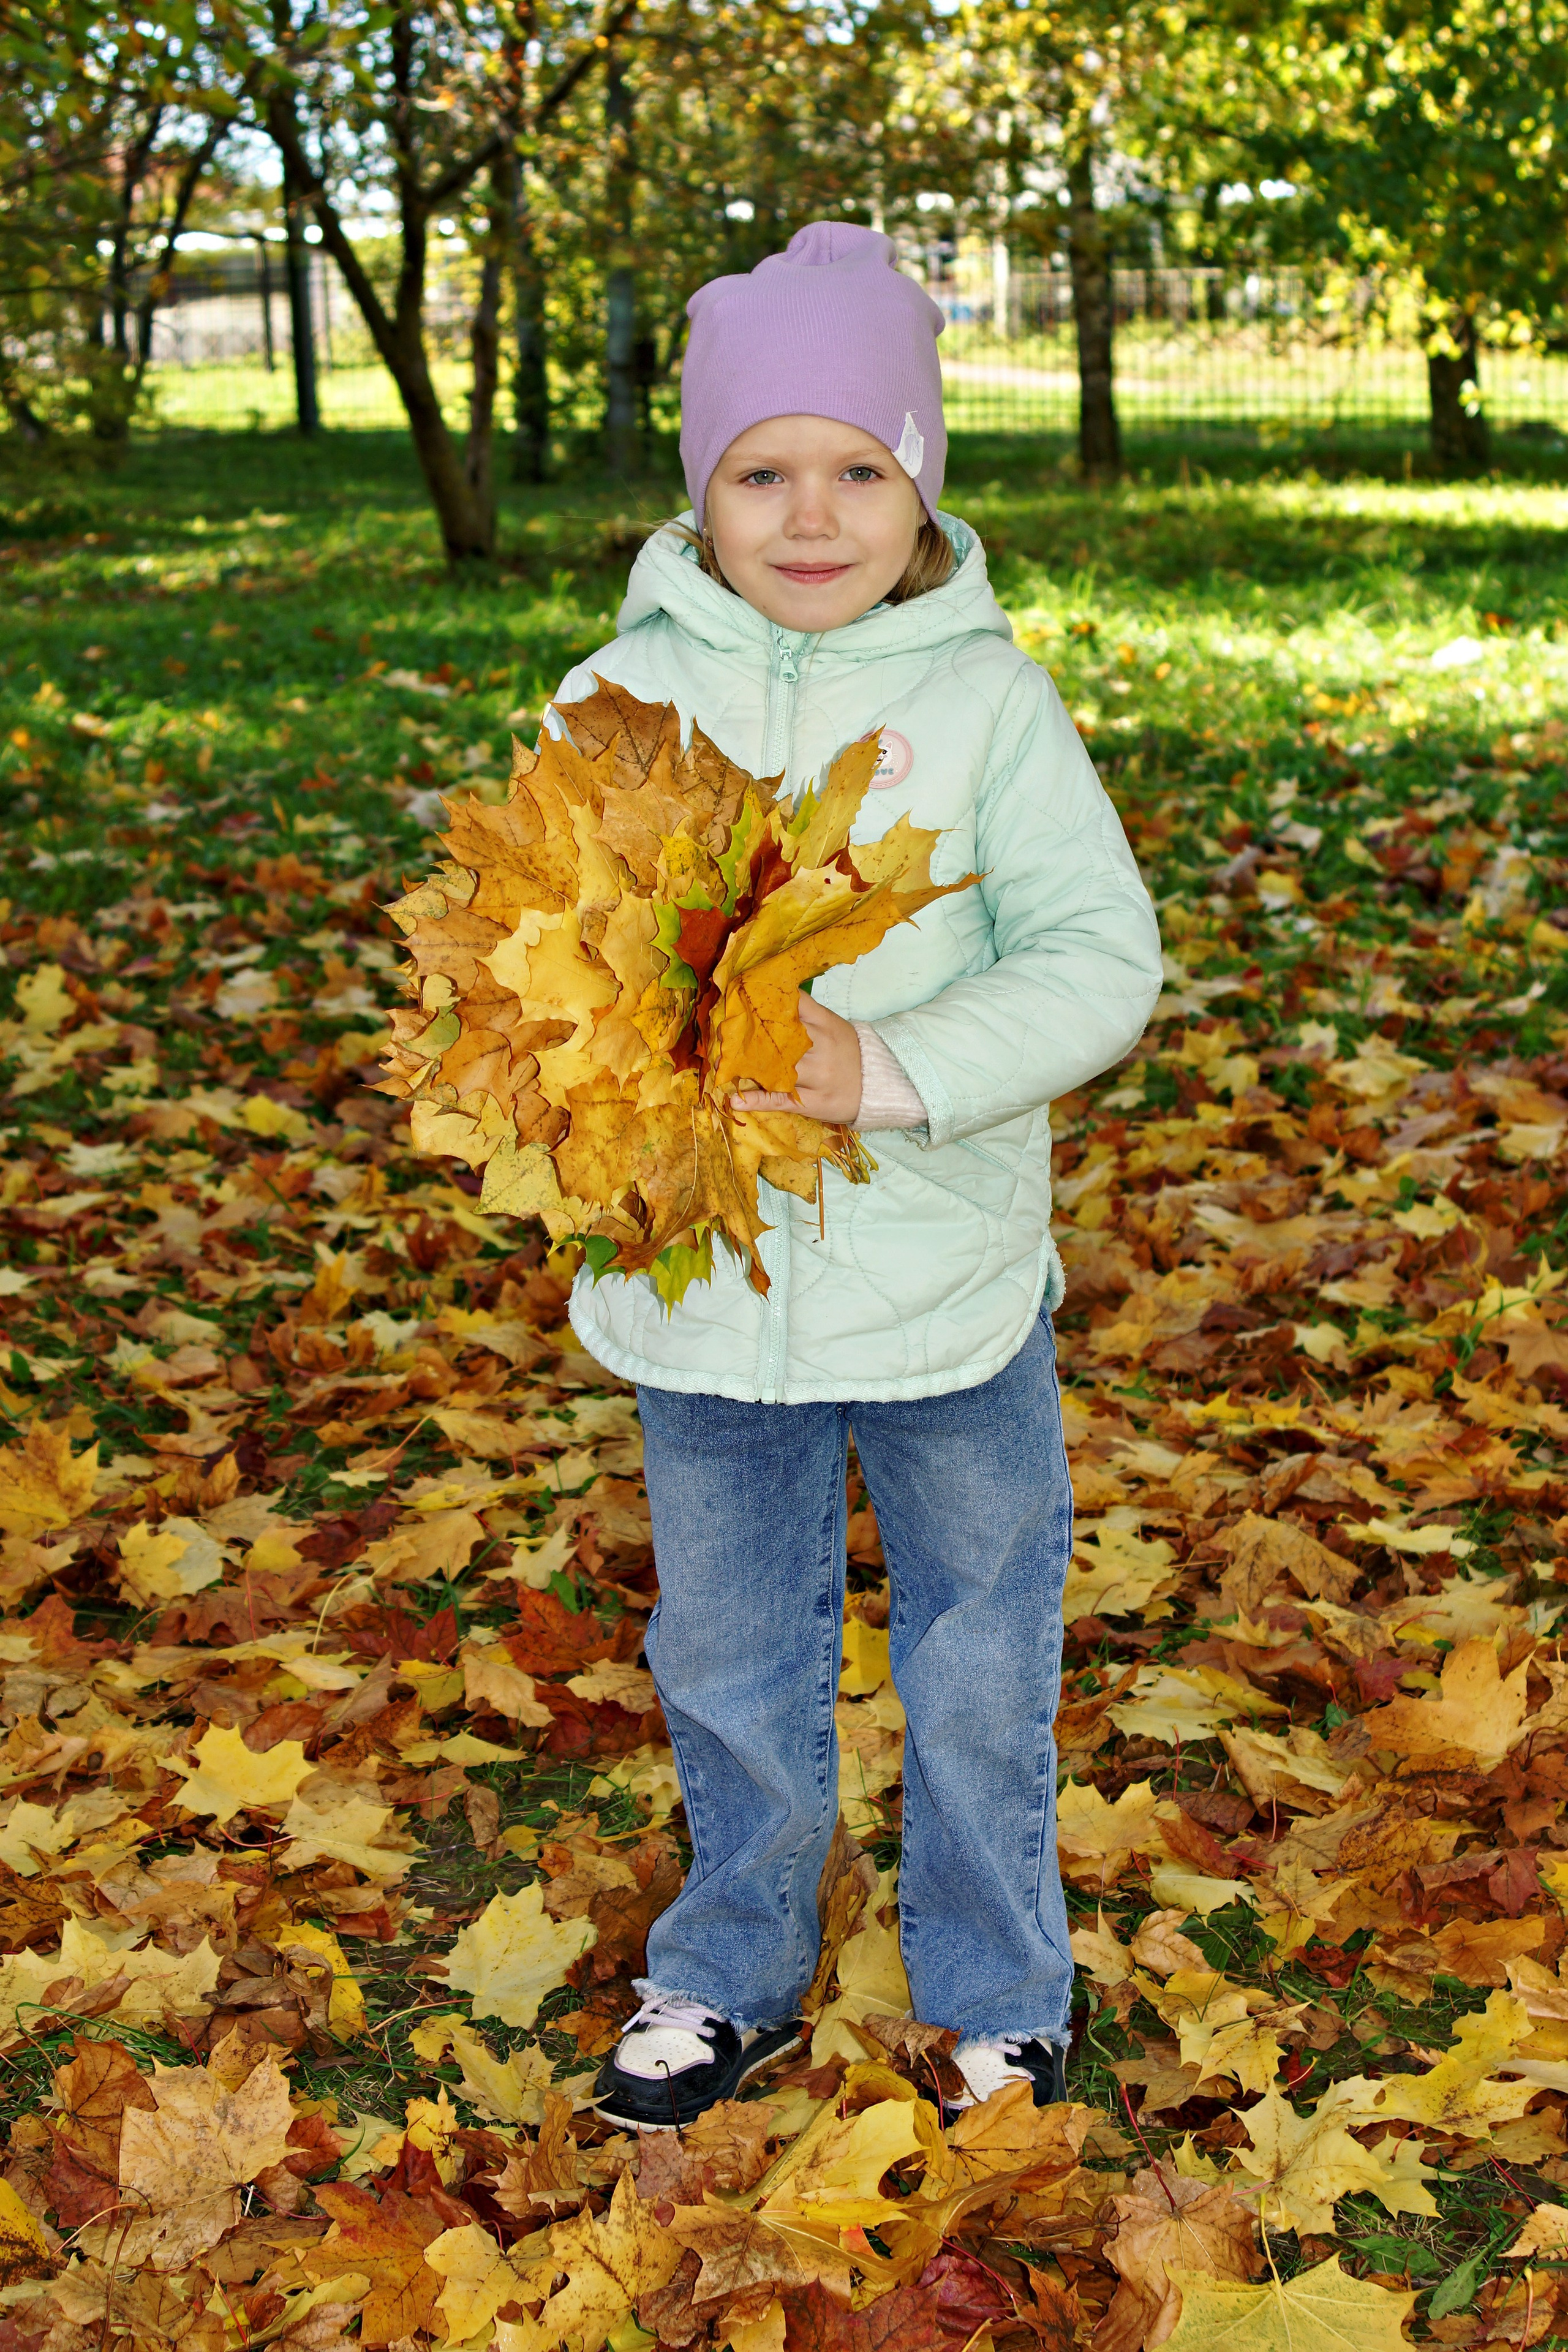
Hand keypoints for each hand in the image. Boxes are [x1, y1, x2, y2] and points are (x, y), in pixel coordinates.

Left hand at [729, 991, 861, 1123]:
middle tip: (722, 1031)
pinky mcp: (814, 1102)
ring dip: (747, 1066)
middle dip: (749, 1034)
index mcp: (826, 1024)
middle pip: (779, 1037)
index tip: (741, 997)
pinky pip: (781, 1101)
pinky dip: (757, 1101)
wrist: (881, 1084)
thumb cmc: (850, 1052)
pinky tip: (734, 1100)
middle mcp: (821, 1048)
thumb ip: (806, 1015)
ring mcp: (817, 1076)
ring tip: (721, 1063)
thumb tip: (770, 999)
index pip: (793, 1004)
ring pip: (777, 1068)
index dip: (765, 1000)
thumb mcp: (834, 1026)